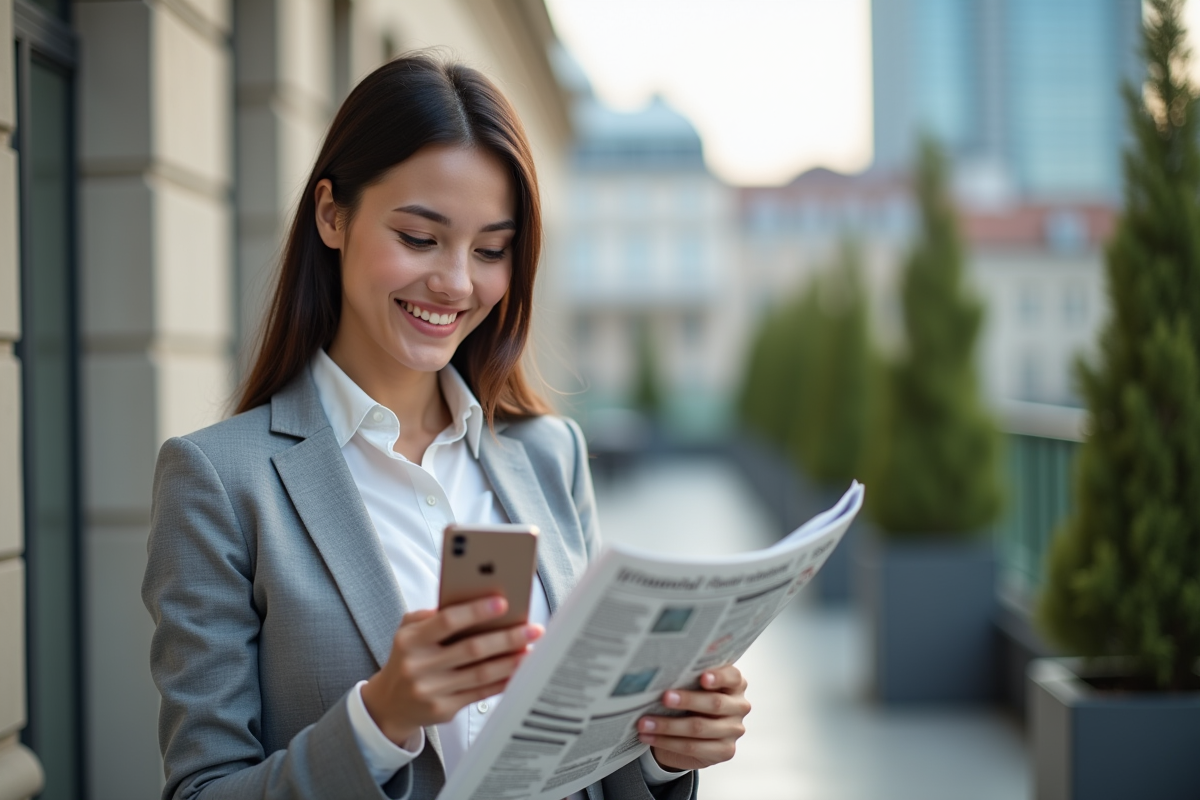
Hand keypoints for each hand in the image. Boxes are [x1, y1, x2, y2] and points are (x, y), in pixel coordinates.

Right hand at [360, 596, 542, 745]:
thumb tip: (475, 602)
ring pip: (481, 674)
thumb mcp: (409, 631)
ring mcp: (431, 691)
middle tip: (533, 629)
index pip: (447, 621)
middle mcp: (419, 666)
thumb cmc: (408, 657)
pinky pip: (481, 693)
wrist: (389, 703)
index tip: (503, 603)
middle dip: (507, 638)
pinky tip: (518, 670)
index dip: (476, 611)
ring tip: (531, 648)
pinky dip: (503, 681)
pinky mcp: (444, 710)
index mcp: (410, 641)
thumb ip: (433, 616)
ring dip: (511, 661)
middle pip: (471, 649)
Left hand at [637, 665, 749, 771]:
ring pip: (700, 727)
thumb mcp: (693, 685)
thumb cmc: (692, 699)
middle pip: (715, 703)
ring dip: (668, 726)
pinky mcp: (725, 751)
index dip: (719, 677)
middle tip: (664, 698)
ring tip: (645, 722)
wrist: (693, 731)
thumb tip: (663, 675)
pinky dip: (667, 742)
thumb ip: (688, 678)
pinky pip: (693, 747)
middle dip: (687, 700)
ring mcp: (734, 730)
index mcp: (735, 684)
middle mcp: (739, 706)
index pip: (733, 677)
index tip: (702, 677)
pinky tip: (650, 737)